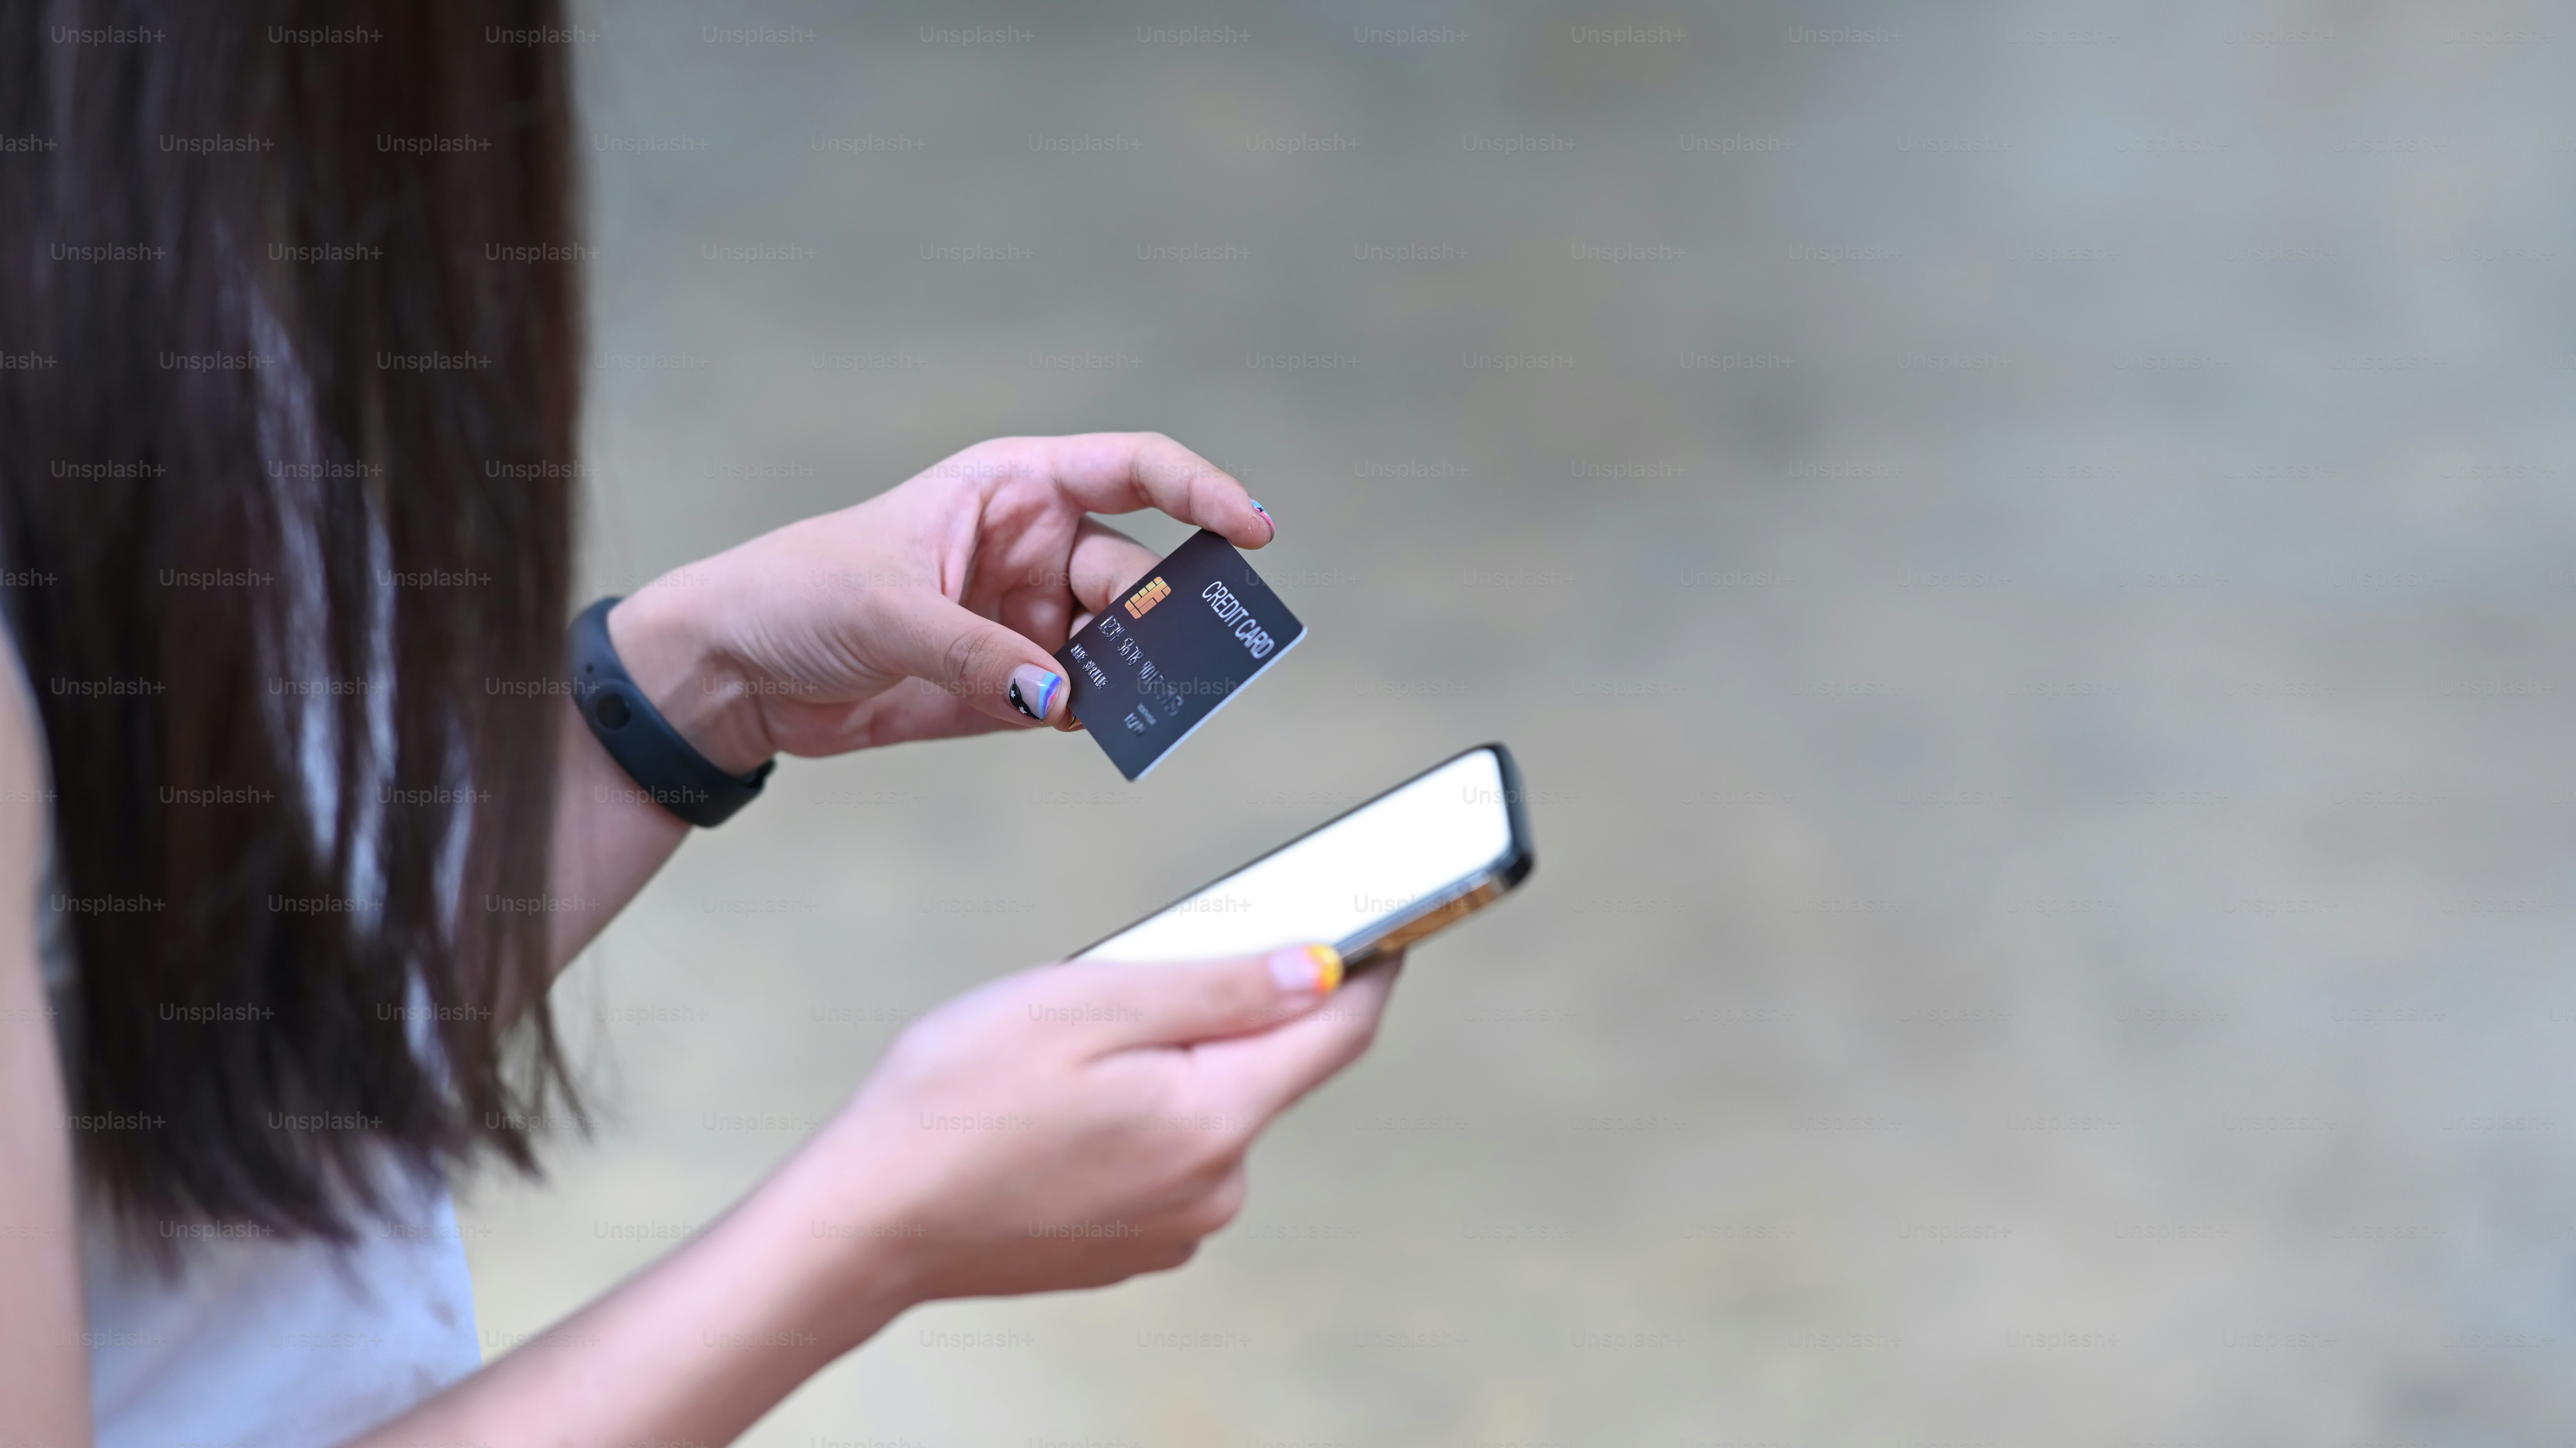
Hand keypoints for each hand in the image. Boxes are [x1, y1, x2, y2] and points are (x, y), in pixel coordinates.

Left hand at [607, 432, 1275, 772]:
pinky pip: (1085, 697)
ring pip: (1120, 642)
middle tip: (1191, 659)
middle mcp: (1033, 547)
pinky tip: (1106, 725)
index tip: (1251, 527)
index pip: (1131, 469)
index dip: (1198, 489)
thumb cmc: (796, 596)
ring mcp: (1028, 617)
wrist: (737, 671)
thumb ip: (978, 653)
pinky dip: (1104, 714)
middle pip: (1135, 574)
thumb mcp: (885, 611)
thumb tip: (1058, 692)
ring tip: (1156, 703)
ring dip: (1142, 673)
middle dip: (1166, 616)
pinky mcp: (1016, 684)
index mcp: (1010, 488)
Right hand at [785, 947, 1398, 1304]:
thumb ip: (1218, 988)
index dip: (1369, 967)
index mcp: (1213, 1121)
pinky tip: (1061, 1109)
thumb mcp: (1086, 1004)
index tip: (1387, 921)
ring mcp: (1175, 1226)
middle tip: (1125, 983)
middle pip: (1265, 1070)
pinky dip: (1137, 1116)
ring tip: (1069, 1058)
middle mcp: (1214, 1188)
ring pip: (1210, 1111)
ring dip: (1169, 1066)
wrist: (865, 1223)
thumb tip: (1321, 968)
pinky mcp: (1135, 1244)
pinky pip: (1168, 1156)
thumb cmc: (953, 1102)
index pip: (1338, 1032)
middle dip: (1221, 1013)